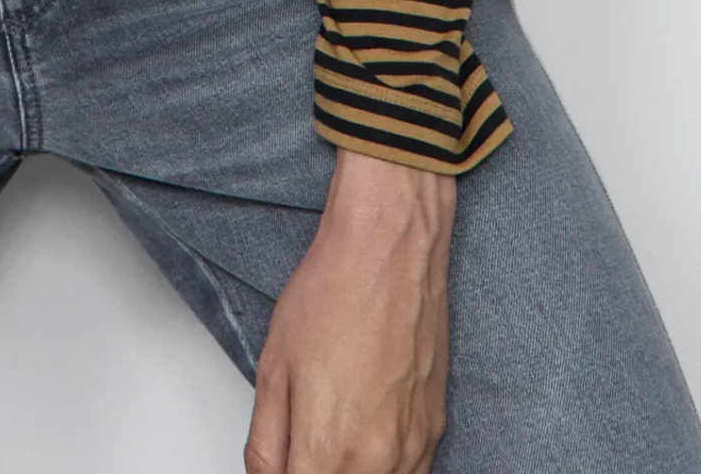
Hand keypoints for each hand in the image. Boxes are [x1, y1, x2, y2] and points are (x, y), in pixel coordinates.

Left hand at [246, 148, 453, 473]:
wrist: (389, 248)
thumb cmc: (334, 292)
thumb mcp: (273, 369)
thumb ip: (265, 443)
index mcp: (329, 452)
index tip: (283, 462)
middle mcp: (379, 462)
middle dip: (312, 469)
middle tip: (300, 442)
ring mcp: (413, 450)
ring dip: (348, 468)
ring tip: (331, 431)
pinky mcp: (435, 432)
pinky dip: (381, 467)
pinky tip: (361, 434)